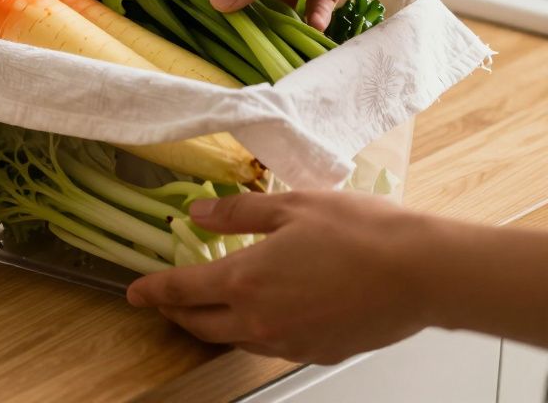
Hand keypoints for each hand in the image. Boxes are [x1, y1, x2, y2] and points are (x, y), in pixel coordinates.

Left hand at [125, 191, 436, 364]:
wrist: (423, 273)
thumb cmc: (362, 233)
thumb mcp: (291, 206)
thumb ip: (237, 212)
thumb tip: (198, 214)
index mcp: (245, 280)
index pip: (182, 290)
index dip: (152, 290)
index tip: (134, 292)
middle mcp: (260, 319)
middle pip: (198, 325)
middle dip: (175, 313)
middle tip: (164, 301)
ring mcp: (288, 341)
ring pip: (232, 339)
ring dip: (211, 325)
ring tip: (207, 307)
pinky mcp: (316, 351)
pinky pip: (268, 346)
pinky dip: (251, 331)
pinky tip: (260, 314)